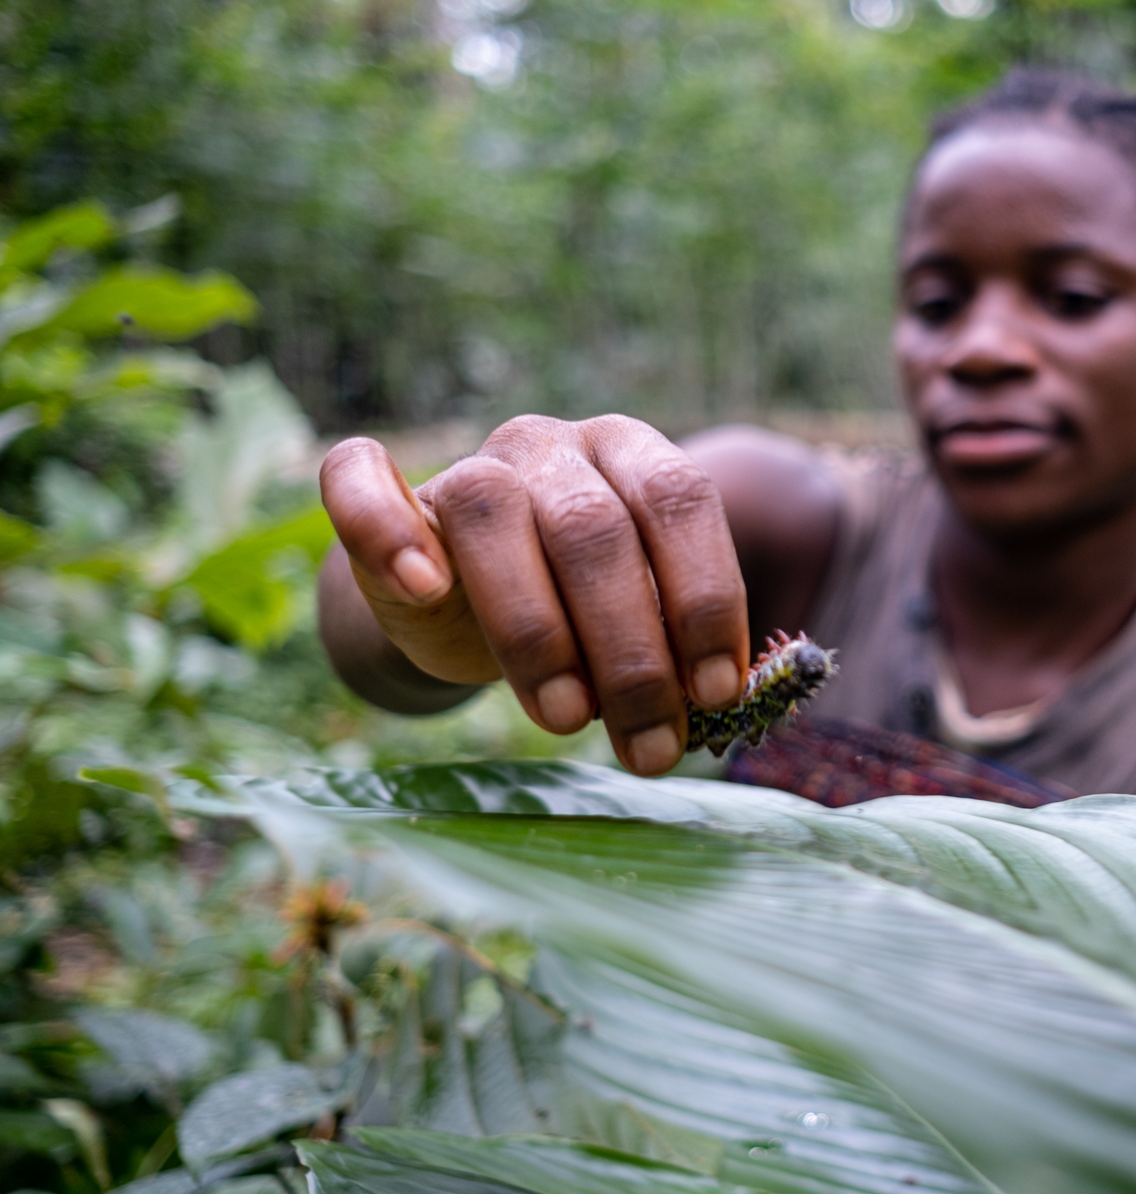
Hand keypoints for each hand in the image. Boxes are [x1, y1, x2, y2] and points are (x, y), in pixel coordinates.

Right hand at [319, 415, 748, 774]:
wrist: (462, 602)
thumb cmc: (575, 612)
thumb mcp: (636, 618)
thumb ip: (667, 639)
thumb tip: (705, 706)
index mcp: (634, 455)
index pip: (681, 502)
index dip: (704, 597)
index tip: (717, 692)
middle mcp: (555, 446)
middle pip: (594, 529)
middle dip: (632, 651)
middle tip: (652, 746)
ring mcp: (472, 464)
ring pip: (496, 515)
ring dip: (537, 632)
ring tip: (569, 720)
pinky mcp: (389, 494)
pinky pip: (359, 476)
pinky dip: (385, 527)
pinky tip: (425, 588)